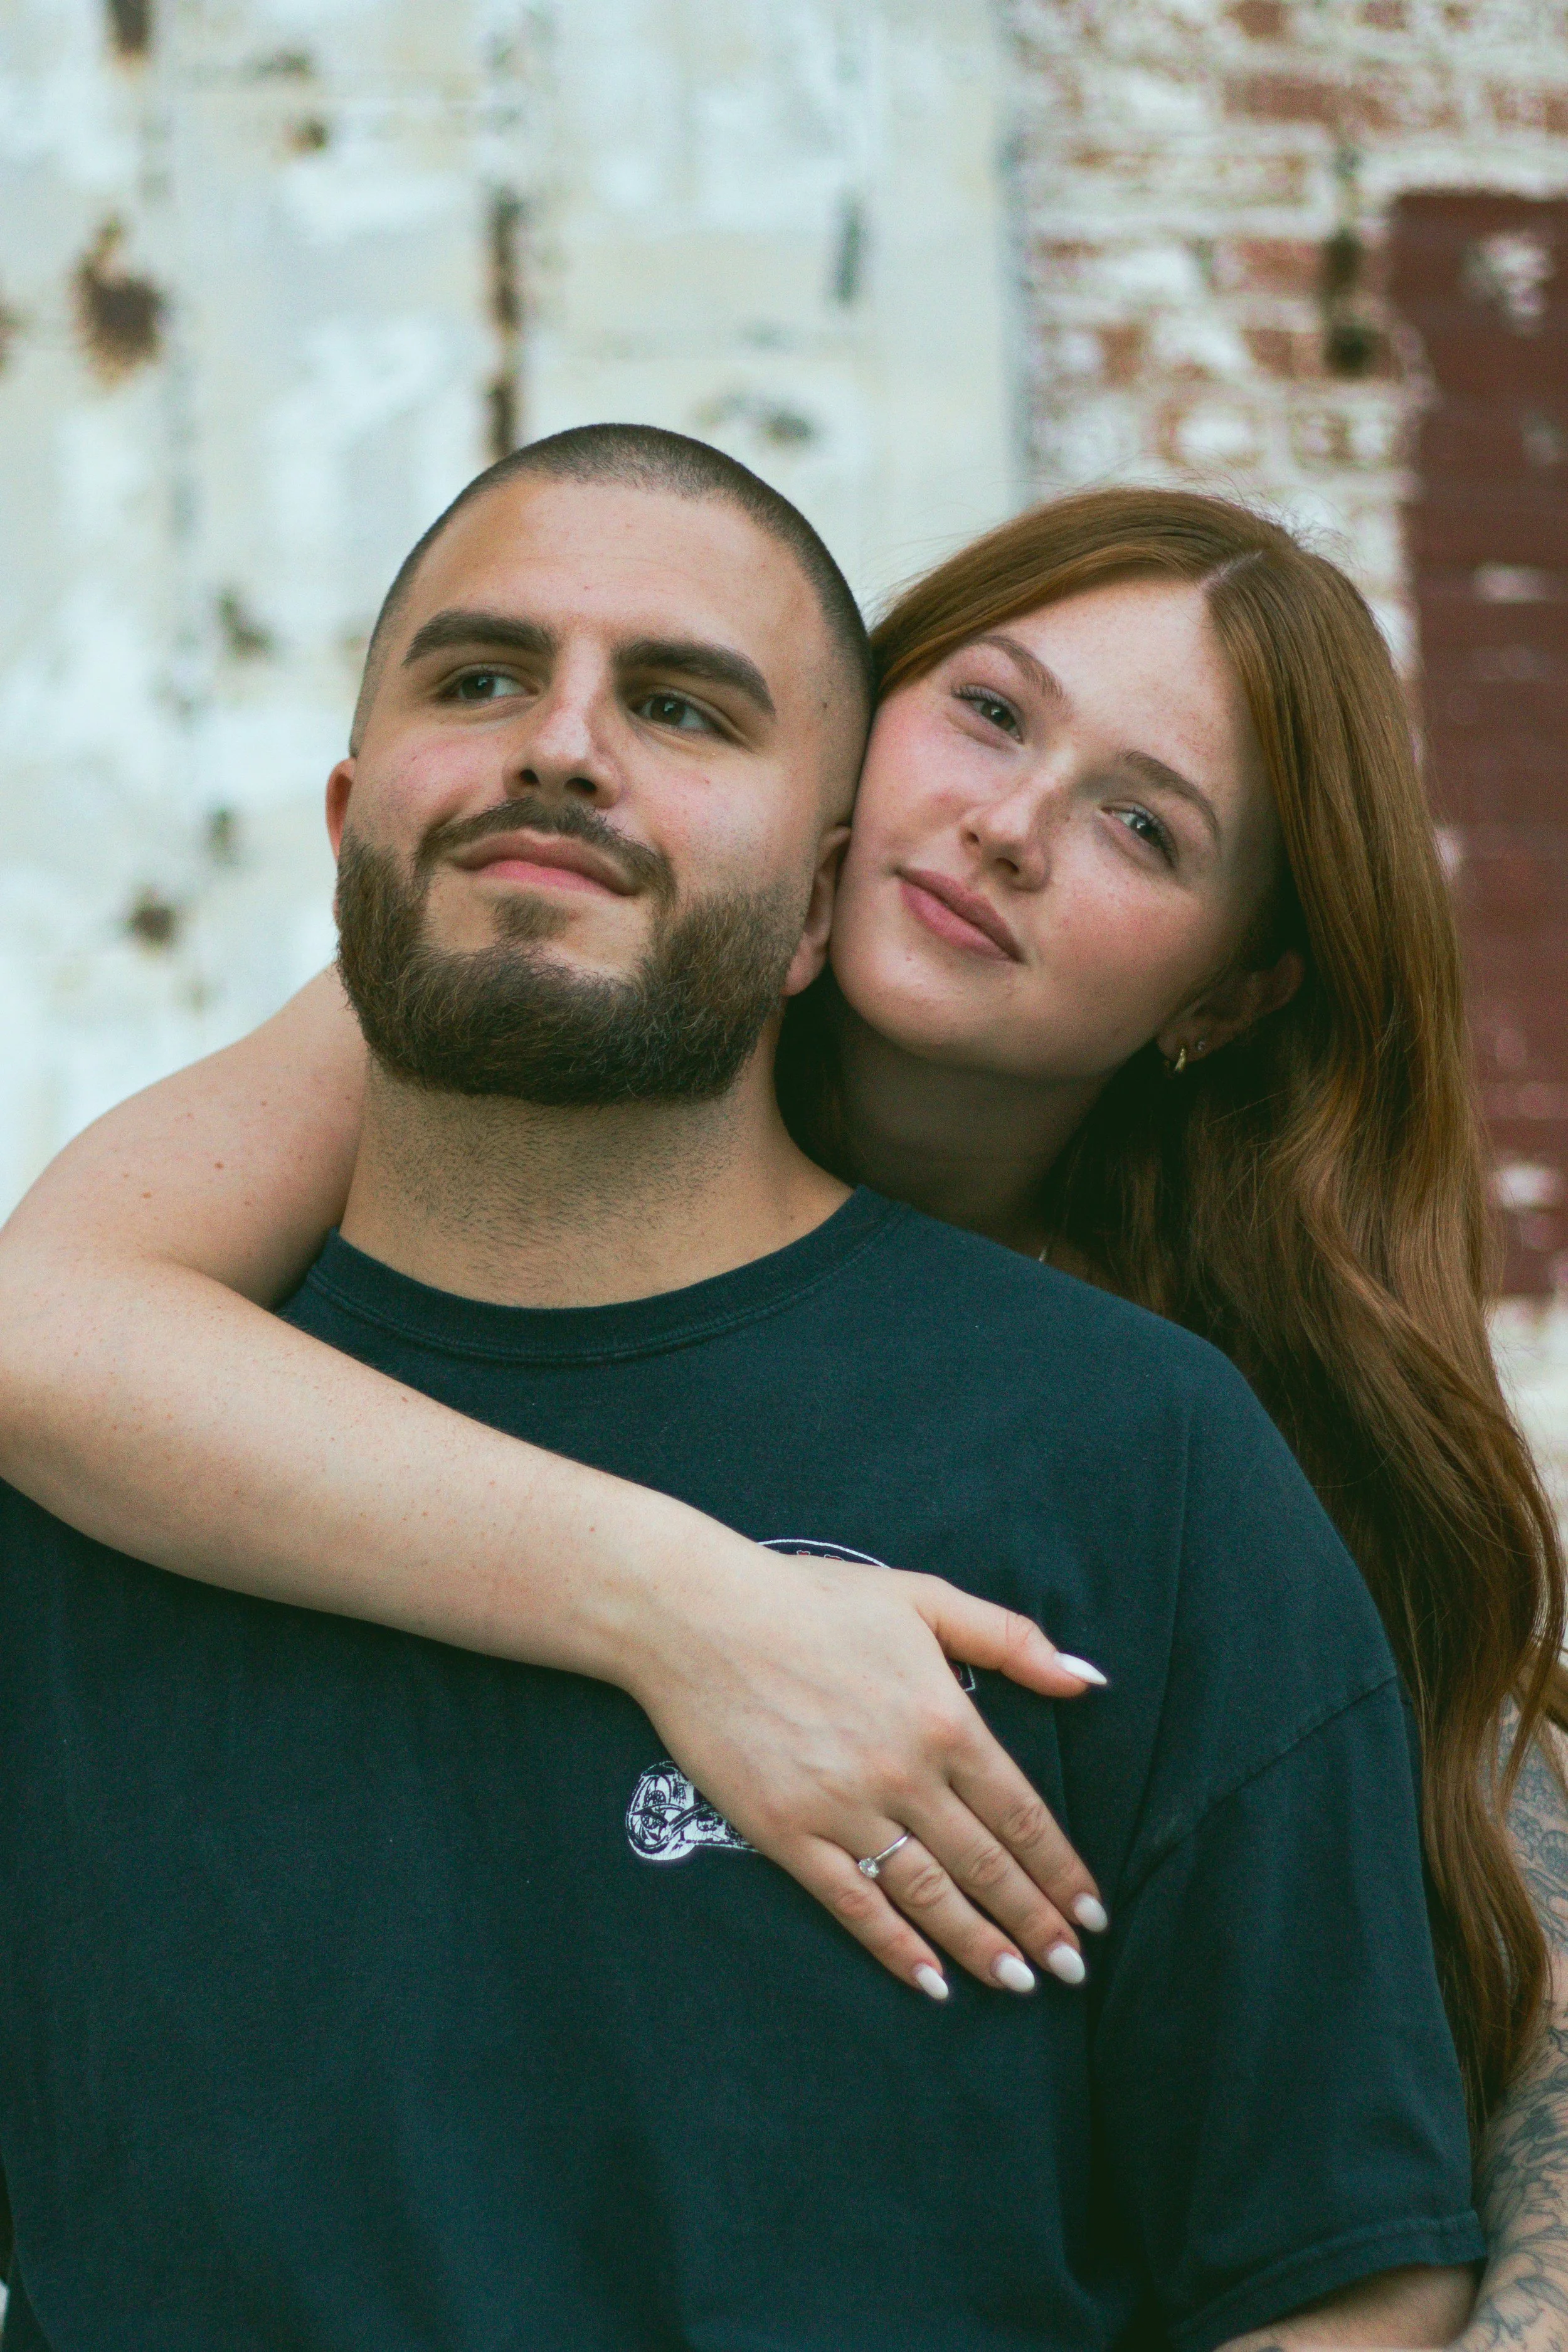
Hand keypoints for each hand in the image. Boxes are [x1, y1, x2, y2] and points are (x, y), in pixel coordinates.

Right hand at [625, 1530, 1107, 2000]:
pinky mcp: (786, 1833)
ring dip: (980, 1945)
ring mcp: (843, 1808)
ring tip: (1020, 1982)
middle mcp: (903, 1772)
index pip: (1020, 1812)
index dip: (1061, 1869)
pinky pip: (853, 1905)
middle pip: (985, 1864)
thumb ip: (1008, 1638)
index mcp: (943, 1717)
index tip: (1092, 1911)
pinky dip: (896, 1949)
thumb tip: (1084, 1677)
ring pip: (929, 1895)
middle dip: (1036, 1922)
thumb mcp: (922, 1597)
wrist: (699, 1615)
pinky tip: (931, 1982)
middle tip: (1074, 1968)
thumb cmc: (812, 1598)